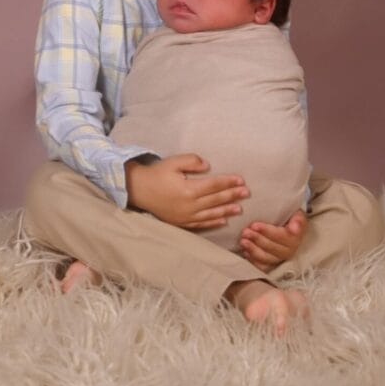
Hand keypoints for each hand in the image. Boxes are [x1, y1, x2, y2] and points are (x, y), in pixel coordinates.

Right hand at [126, 154, 248, 228]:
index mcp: (189, 189)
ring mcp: (186, 216)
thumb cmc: (156, 173)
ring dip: (226, 210)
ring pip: (211, 214)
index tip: (241, 180)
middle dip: (232, 195)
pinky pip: (201, 224)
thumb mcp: (173, 161)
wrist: (138, 190)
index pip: (215, 185)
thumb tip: (208, 166)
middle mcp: (190, 205)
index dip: (229, 182)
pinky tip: (223, 221)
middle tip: (247, 193)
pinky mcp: (181, 222)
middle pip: (216, 200)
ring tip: (239, 208)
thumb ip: (192, 161)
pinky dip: (213, 222)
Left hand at [238, 210, 306, 270]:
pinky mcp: (272, 264)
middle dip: (257, 239)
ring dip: (253, 249)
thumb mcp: (297, 215)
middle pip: (271, 247)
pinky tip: (245, 252)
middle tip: (245, 232)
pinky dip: (253, 260)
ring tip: (243, 241)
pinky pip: (262, 266)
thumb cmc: (291, 218)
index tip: (255, 225)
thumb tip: (295, 229)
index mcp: (295, 238)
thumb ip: (298, 220)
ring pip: (265, 257)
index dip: (267, 231)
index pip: (280, 236)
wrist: (289, 227)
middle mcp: (289, 251)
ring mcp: (279, 259)